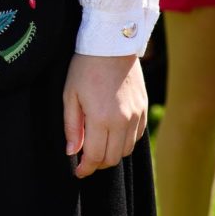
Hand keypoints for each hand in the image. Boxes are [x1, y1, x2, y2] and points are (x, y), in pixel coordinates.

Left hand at [62, 53, 147, 179]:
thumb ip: (72, 126)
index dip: (86, 168)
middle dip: (98, 164)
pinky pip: (136, 137)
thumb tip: (72, 152)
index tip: (78, 171)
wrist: (112, 44)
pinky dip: (124, 142)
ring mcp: (136, 115)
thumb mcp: (70, 95)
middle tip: (86, 160)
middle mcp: (123, 121)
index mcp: (101, 118)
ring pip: (126, 150)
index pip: (96, 156)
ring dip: (112, 154)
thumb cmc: (85, 67)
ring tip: (99, 146)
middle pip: (113, 158)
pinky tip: (113, 135)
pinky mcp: (144, 109)